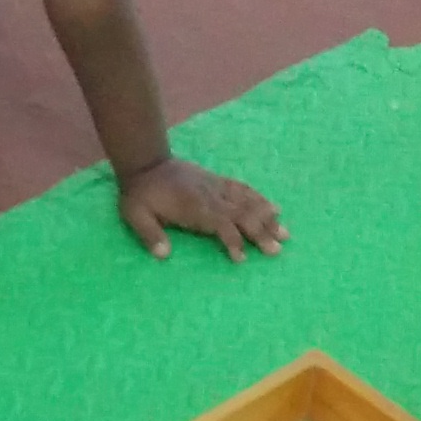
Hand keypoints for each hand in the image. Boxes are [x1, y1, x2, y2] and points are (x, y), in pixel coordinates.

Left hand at [116, 155, 287, 262]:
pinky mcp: (218, 181)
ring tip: (285, 233)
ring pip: (247, 202)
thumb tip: (163, 255)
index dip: (232, 240)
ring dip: (267, 217)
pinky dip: (260, 199)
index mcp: (192, 207)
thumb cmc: (140, 194)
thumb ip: (149, 235)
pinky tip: (274, 208)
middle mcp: (210, 196)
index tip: (241, 258)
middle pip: (241, 214)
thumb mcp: (135, 215)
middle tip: (277, 250)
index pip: (219, 224)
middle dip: (260, 232)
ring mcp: (216, 187)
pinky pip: (243, 189)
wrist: (146, 162)